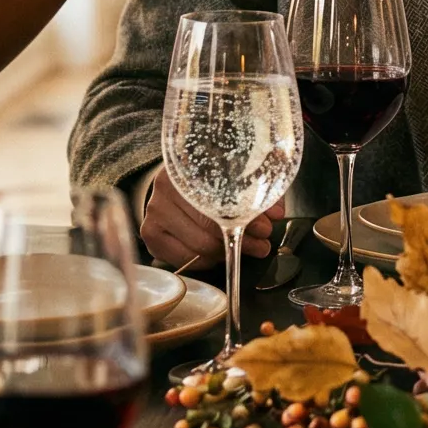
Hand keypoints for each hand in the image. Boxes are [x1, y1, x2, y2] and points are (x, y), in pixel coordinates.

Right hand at [142, 166, 282, 267]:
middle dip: (241, 240)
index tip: (266, 227)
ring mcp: (153, 213)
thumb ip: (257, 189)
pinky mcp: (150, 234)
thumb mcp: (234, 173)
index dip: (246, 217)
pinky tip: (215, 252)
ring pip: (199, 248)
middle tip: (260, 245)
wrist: (174, 180)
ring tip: (241, 249)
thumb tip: (277, 213)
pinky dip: (205, 260)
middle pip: (209, 228)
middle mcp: (165, 188)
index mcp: (186, 167)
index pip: (219, 200)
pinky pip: (185, 260)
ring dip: (225, 254)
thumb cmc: (208, 178)